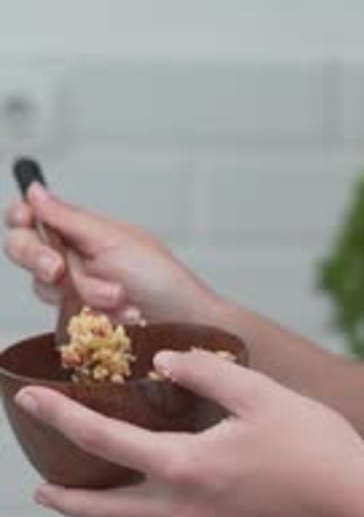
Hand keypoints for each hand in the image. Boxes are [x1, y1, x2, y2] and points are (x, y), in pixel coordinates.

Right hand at [3, 183, 219, 323]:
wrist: (190, 326)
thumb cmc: (165, 282)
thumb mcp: (115, 241)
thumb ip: (68, 219)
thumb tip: (34, 190)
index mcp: (81, 231)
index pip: (29, 217)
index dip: (21, 219)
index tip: (28, 223)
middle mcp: (73, 260)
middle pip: (24, 251)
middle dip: (41, 259)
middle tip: (59, 270)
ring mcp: (74, 294)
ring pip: (46, 289)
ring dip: (85, 292)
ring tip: (121, 298)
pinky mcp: (79, 326)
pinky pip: (61, 321)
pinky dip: (91, 318)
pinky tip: (121, 316)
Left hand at [14, 349, 363, 516]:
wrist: (358, 510)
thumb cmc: (316, 448)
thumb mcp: (260, 394)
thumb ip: (204, 373)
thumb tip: (162, 364)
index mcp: (185, 467)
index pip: (103, 439)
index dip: (60, 416)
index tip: (28, 401)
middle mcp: (184, 506)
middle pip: (105, 510)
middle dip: (67, 499)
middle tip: (38, 489)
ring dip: (108, 505)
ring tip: (94, 485)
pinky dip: (151, 507)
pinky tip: (162, 486)